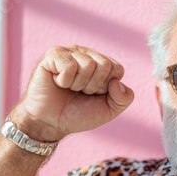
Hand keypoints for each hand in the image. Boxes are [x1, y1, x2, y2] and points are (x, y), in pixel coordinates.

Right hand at [12, 45, 133, 141]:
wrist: (51, 123)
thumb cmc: (79, 114)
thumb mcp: (109, 110)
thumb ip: (125, 98)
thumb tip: (117, 82)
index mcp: (101, 63)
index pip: (117, 69)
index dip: (107, 87)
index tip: (94, 94)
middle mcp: (86, 54)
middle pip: (104, 64)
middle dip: (94, 85)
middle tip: (80, 91)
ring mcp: (69, 52)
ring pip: (88, 64)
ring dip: (78, 84)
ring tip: (69, 88)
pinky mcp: (53, 54)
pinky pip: (69, 65)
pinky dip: (64, 80)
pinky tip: (57, 82)